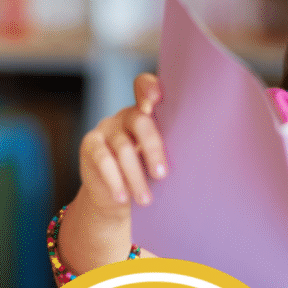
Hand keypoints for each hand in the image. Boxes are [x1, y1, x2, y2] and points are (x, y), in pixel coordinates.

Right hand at [79, 73, 166, 216]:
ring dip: (136, 177)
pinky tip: (123, 197)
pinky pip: (103, 160)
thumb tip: (197, 158)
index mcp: (148, 113)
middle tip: (162, 175)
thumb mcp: (160, 160)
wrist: (119, 196)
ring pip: (123, 148)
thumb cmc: (149, 174)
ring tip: (146, 200)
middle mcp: (126, 115)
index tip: (157, 100)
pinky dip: (115, 180)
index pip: (144, 87)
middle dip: (154, 150)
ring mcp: (106, 128)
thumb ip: (170, 149)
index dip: (149, 88)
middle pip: (141, 122)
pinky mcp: (90, 145)